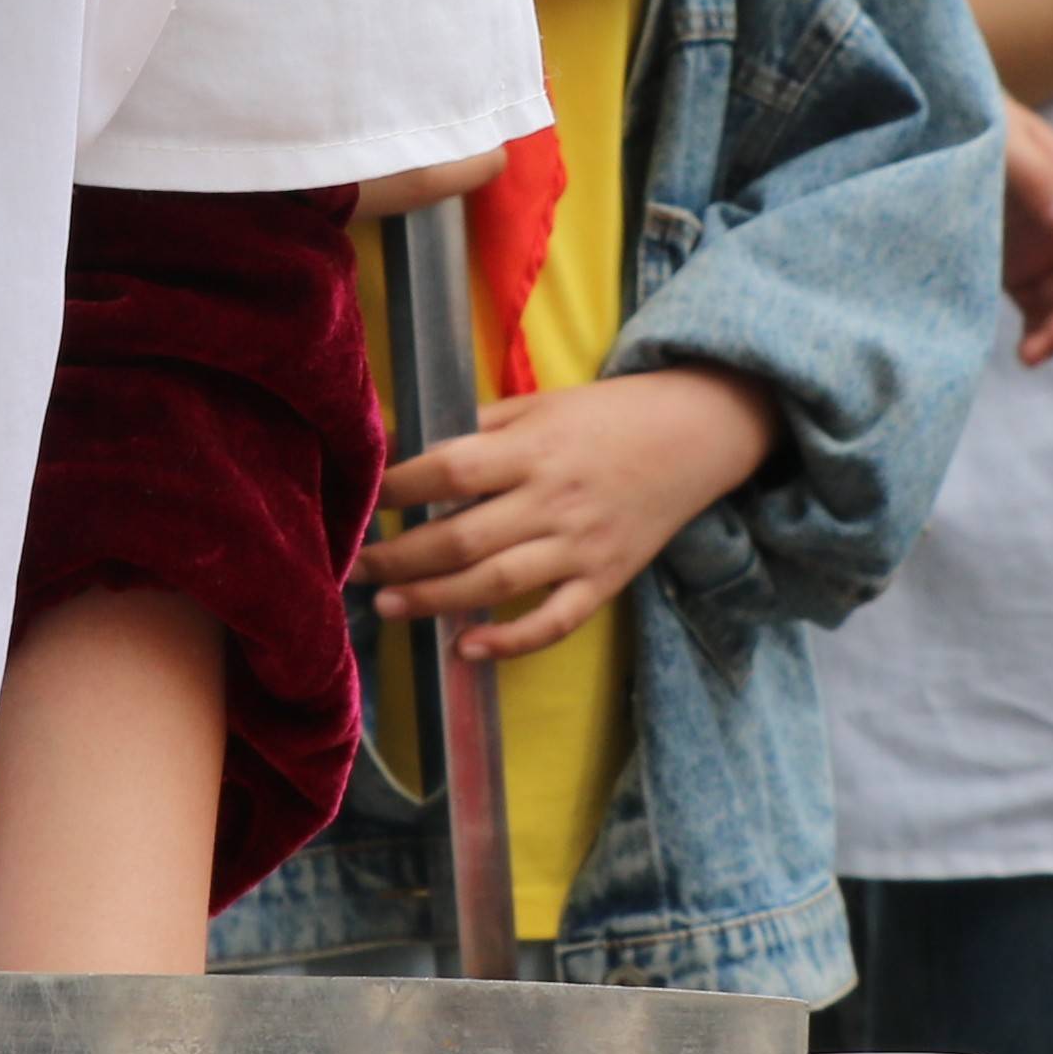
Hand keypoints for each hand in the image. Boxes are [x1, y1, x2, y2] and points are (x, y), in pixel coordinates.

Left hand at [364, 365, 777, 659]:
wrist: (698, 433)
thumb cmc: (606, 416)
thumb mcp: (539, 405)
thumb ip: (475, 426)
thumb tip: (400, 442)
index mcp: (533, 448)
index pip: (450, 471)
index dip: (398, 488)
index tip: (360, 500)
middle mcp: (554, 499)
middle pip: (462, 538)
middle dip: (399, 557)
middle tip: (354, 568)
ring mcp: (581, 546)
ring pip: (496, 583)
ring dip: (434, 600)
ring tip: (387, 607)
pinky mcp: (606, 580)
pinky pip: (555, 621)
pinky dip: (510, 641)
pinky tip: (466, 649)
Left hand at [996, 98, 1052, 365]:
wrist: (936, 122)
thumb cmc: (973, 120)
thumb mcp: (1005, 140)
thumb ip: (1038, 176)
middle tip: (1052, 342)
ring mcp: (1042, 248)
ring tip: (1031, 356)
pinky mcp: (1014, 268)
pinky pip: (1038, 309)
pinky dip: (1038, 333)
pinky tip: (1025, 354)